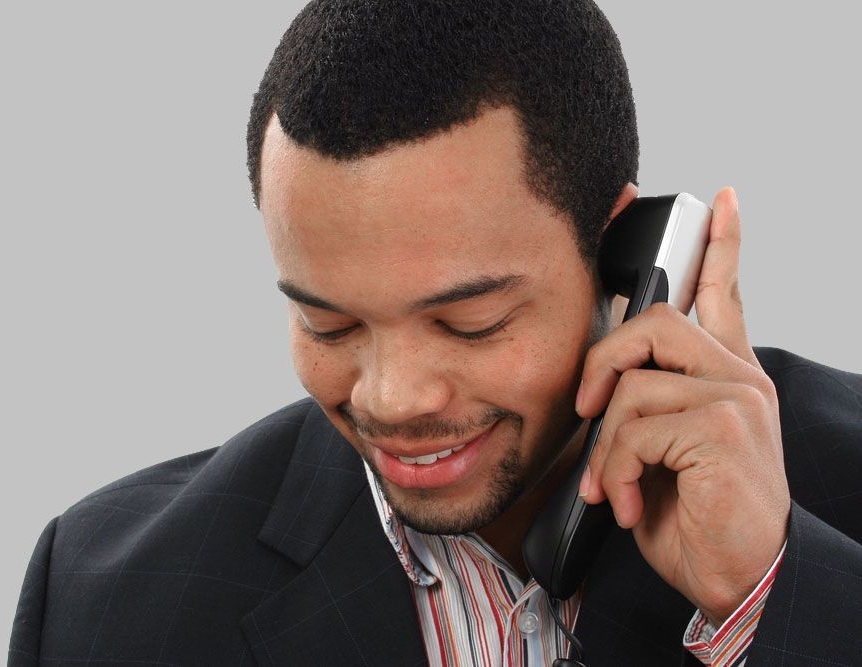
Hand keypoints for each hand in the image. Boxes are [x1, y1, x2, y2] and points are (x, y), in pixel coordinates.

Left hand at [576, 187, 789, 624]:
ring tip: (614, 485)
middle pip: (653, 322)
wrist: (737, 576)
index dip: (722, 246)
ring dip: (605, 445)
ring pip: (633, 384)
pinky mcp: (724, 427)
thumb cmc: (695, 513)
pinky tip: (630, 500)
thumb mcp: (663, 449)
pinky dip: (615, 469)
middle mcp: (737, 378)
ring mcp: (736, 399)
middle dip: (600, 366)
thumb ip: (646, 403)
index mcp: (725, 376)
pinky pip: (635, 426)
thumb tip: (603, 384)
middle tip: (585, 413)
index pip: (725, 295)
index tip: (720, 200)